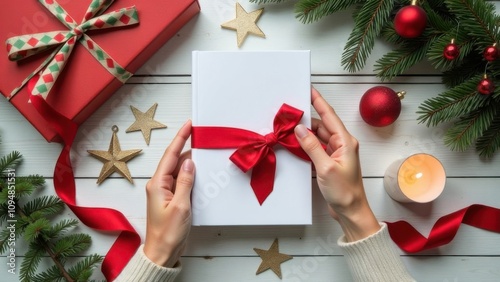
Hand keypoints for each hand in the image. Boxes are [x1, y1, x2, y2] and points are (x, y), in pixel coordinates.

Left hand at [143, 120, 194, 266]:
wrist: (162, 252)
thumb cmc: (168, 232)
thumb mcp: (180, 205)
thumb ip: (185, 181)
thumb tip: (189, 162)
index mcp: (157, 184)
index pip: (170, 155)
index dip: (180, 138)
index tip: (188, 125)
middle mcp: (159, 185)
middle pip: (174, 160)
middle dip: (187, 147)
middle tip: (200, 135)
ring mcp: (165, 192)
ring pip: (179, 171)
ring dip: (190, 162)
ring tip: (203, 151)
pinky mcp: (172, 200)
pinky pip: (182, 182)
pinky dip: (191, 175)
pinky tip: (200, 173)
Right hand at [294, 88, 379, 241]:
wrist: (351, 211)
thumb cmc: (344, 191)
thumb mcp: (325, 167)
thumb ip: (312, 147)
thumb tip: (300, 130)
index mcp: (345, 142)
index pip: (329, 116)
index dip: (319, 102)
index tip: (309, 90)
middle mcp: (341, 145)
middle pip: (322, 126)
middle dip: (306, 120)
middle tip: (290, 114)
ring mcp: (335, 154)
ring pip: (317, 137)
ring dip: (305, 134)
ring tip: (289, 129)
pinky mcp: (329, 163)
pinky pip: (316, 149)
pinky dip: (306, 146)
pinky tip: (295, 144)